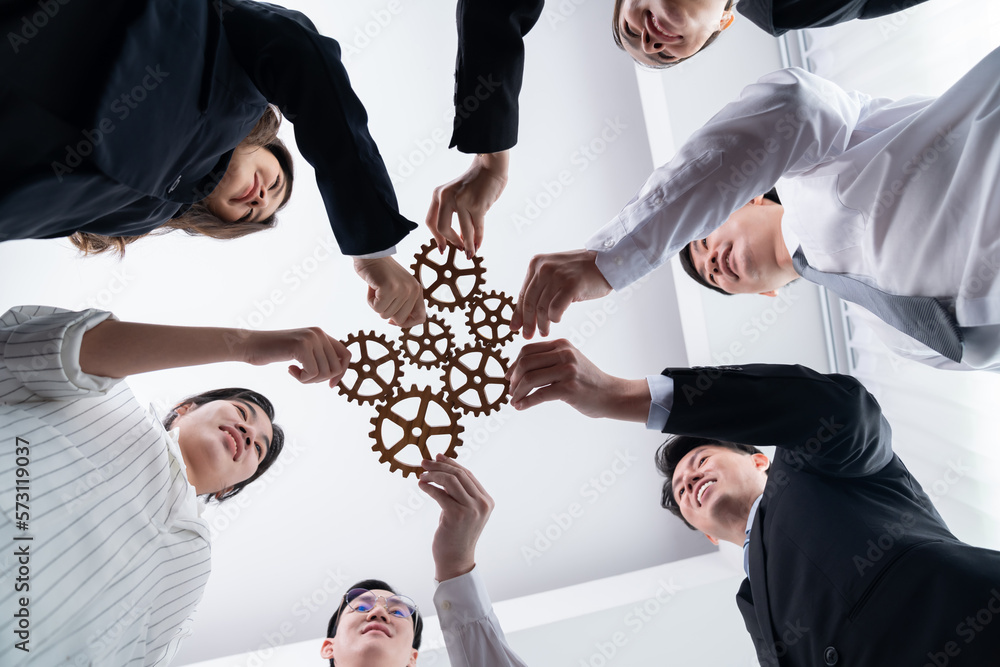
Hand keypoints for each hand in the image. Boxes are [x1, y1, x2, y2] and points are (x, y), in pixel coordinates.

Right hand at [238, 327, 350, 386]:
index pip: (346, 354)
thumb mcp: (302, 352)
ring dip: (309, 380)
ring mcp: (311, 338)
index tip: (331, 385)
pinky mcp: (301, 346)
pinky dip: (302, 379)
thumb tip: (339, 374)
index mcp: (321, 334)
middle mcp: (318, 333)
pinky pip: (312, 374)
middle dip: (321, 379)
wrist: (252, 345)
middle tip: (304, 376)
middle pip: (336, 367)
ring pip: (325, 372)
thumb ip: (320, 357)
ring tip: (296, 372)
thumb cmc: (275, 351)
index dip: (342, 372)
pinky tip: (290, 370)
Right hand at [353, 256, 426, 326]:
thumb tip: (397, 322)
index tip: (392, 319)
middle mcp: (413, 290)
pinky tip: (372, 286)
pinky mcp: (389, 288)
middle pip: (399, 320)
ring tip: (377, 287)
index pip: (421, 318)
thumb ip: (403, 303)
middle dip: (386, 310)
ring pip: (385, 315)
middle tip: (382, 294)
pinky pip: (376, 308)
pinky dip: (370, 300)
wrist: (370, 252)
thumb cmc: (381, 271)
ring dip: (376, 303)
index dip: (406, 323)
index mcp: (417, 290)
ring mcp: (402, 289)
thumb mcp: (399, 287)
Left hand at [418, 454, 494, 581]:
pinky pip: (440, 494)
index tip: (438, 456)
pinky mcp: (457, 515)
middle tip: (425, 461)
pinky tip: (421, 485)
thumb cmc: (456, 534)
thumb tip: (444, 468)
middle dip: (440, 465)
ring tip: (422, 474)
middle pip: (459, 474)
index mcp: (486, 500)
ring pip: (450, 480)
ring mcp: (471, 509)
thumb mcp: (463, 510)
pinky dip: (429, 487)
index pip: (468, 474)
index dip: (452, 463)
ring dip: (433, 474)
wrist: (455, 560)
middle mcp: (482, 503)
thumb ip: (459, 492)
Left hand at [426, 151, 508, 256]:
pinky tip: (478, 244)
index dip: (436, 237)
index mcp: (439, 194)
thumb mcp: (457, 194)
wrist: (490, 166)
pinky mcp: (477, 205)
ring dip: (467, 245)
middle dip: (450, 242)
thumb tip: (458, 236)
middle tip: (458, 248)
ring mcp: (461, 201)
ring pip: (462, 231)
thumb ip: (454, 211)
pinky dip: (478, 239)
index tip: (442, 248)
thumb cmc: (476, 181)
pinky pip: (477, 228)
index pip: (430, 221)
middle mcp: (446, 197)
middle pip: (441, 228)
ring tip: (471, 252)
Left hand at [506, 339, 649, 420]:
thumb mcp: (569, 361)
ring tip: (514, 400)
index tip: (509, 378)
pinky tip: (520, 407)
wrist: (611, 394)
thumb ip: (549, 360)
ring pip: (529, 379)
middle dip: (514, 379)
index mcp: (562, 345)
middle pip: (525, 363)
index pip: (527, 350)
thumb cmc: (586, 381)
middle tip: (511, 391)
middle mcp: (564, 354)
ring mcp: (567, 370)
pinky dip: (526, 402)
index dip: (514, 365)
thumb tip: (517, 370)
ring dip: (517, 392)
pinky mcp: (569, 388)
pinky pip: (539, 394)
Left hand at [511, 250, 611, 338]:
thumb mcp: (555, 272)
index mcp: (536, 263)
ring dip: (542, 324)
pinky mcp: (570, 285)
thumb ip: (540, 287)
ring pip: (541, 307)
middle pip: (530, 302)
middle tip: (527, 335)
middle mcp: (544, 268)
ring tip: (544, 332)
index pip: (523, 293)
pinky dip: (554, 318)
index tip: (515, 328)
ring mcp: (557, 275)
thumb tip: (524, 313)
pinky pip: (555, 309)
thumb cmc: (581, 271)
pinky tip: (557, 320)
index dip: (518, 313)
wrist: (606, 262)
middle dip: (528, 322)